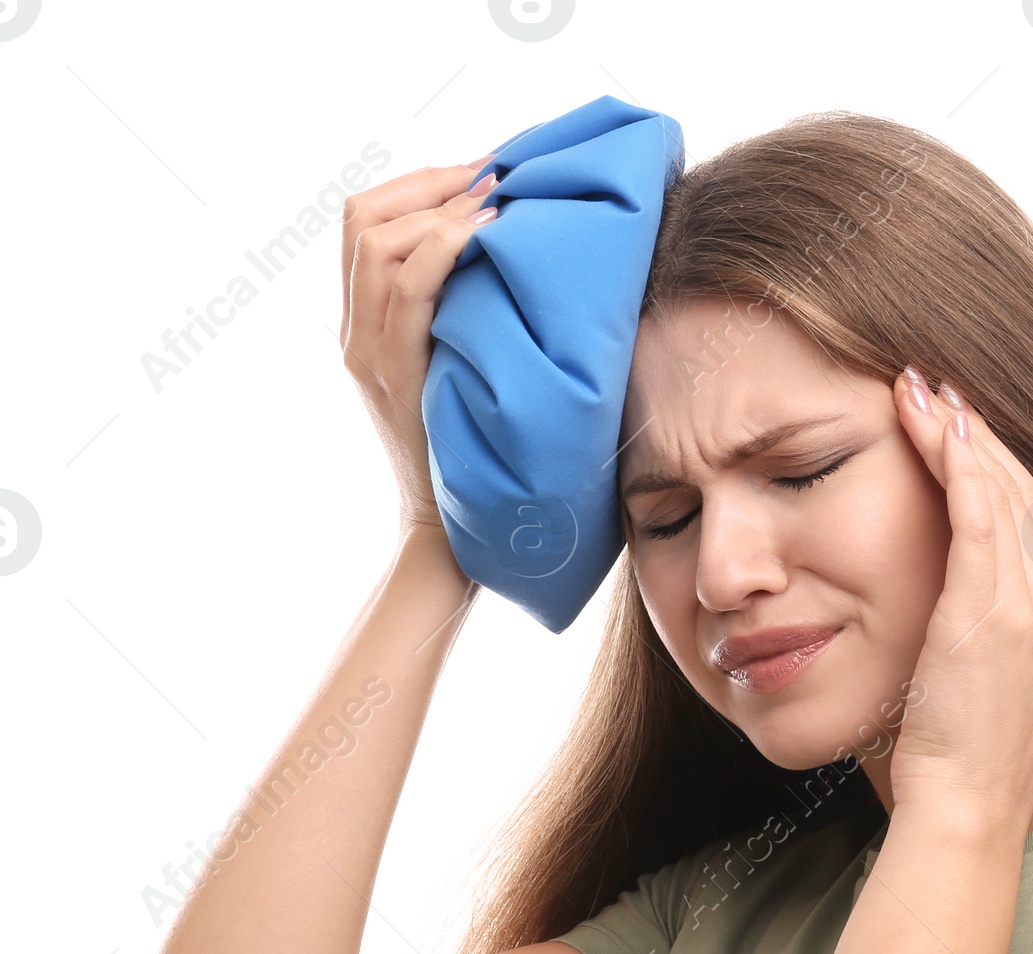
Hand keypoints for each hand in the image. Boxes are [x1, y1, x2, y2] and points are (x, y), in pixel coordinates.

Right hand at [338, 158, 500, 534]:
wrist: (446, 530)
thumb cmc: (469, 454)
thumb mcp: (456, 373)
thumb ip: (458, 322)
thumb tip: (506, 263)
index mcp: (364, 327)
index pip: (364, 223)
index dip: (419, 184)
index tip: (480, 174)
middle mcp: (356, 333)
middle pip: (361, 217)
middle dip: (429, 183)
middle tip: (494, 178)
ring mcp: (368, 353)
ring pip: (375, 242)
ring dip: (440, 208)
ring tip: (498, 202)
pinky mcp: (393, 373)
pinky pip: (407, 289)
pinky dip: (444, 248)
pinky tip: (486, 236)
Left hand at [885, 367, 1032, 834]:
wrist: (972, 809)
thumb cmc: (998, 764)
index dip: (998, 464)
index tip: (963, 423)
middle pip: (1018, 492)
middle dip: (975, 433)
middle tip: (934, 384)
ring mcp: (1023, 605)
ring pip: (996, 494)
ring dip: (957, 434)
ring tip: (921, 387)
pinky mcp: (984, 613)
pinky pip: (976, 520)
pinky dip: (960, 468)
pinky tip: (940, 426)